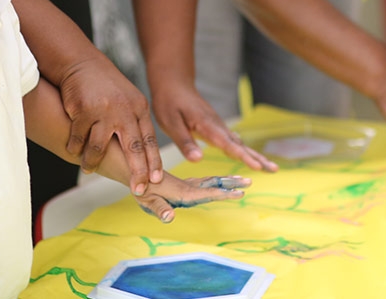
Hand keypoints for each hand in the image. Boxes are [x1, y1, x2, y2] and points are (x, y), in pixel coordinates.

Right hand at [60, 54, 161, 195]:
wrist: (82, 64)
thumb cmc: (107, 87)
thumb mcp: (128, 101)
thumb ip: (134, 124)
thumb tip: (142, 156)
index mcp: (139, 108)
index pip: (150, 140)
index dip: (153, 161)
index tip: (157, 180)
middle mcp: (125, 110)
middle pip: (133, 147)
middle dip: (137, 171)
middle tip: (138, 190)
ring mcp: (104, 111)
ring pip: (99, 147)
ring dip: (93, 161)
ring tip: (89, 168)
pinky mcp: (83, 111)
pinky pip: (78, 138)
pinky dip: (74, 147)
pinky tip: (73, 151)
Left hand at [134, 172, 250, 222]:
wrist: (135, 168)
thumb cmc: (141, 187)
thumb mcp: (147, 200)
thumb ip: (159, 209)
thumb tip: (170, 217)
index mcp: (184, 191)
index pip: (208, 193)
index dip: (224, 194)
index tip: (240, 194)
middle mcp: (189, 186)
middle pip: (215, 183)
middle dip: (233, 183)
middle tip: (250, 181)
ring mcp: (188, 183)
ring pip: (212, 180)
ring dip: (228, 180)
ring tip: (242, 179)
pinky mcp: (185, 182)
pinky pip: (206, 180)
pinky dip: (218, 180)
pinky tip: (221, 181)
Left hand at [151, 81, 277, 171]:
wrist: (174, 84)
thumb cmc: (169, 103)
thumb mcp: (171, 124)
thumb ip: (185, 142)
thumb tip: (198, 160)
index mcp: (208, 126)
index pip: (229, 144)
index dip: (243, 157)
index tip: (258, 167)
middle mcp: (217, 126)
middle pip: (241, 144)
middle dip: (258, 157)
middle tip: (274, 169)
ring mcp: (218, 125)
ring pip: (239, 142)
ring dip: (254, 154)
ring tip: (268, 166)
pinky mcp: (215, 125)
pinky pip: (232, 139)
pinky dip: (242, 148)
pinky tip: (246, 153)